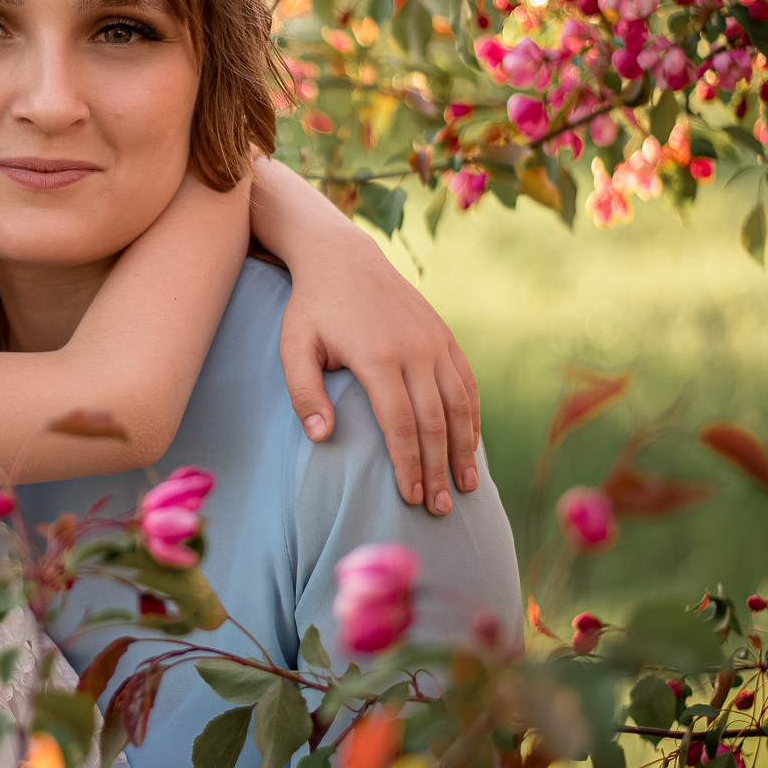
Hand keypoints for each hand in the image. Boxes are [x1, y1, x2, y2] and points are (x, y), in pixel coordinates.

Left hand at [278, 247, 479, 514]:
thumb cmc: (312, 310)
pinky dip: (472, 416)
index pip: (400, 424)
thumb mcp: (294, 348)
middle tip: (439, 509)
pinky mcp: (444, 335)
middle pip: (435, 421)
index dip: (408, 464)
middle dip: (438, 469)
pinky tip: (471, 444)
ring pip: (460, 404)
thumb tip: (323, 438)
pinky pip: (466, 382)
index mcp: (377, 356)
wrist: (343, 258)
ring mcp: (434, 341)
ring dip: (464, 449)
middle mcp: (414, 349)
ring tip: (465, 487)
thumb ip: (304, 394)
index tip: (410, 498)